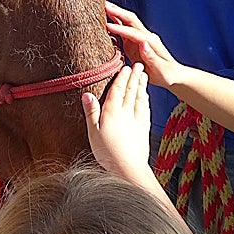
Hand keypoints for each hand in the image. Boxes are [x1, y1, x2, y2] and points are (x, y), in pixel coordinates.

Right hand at [82, 64, 151, 182]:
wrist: (128, 169)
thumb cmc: (107, 153)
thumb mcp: (93, 132)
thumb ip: (91, 112)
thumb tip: (87, 94)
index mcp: (112, 112)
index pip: (118, 90)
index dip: (122, 78)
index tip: (125, 67)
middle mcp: (126, 114)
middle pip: (131, 91)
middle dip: (134, 77)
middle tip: (138, 65)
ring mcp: (137, 121)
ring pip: (140, 99)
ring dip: (141, 86)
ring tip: (144, 76)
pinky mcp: (144, 130)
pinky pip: (145, 110)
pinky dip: (146, 100)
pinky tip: (146, 98)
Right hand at [105, 1, 180, 88]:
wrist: (173, 75)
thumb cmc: (167, 74)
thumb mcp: (161, 69)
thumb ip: (152, 57)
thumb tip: (143, 44)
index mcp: (151, 42)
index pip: (133, 32)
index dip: (120, 28)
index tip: (107, 25)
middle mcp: (145, 36)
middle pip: (130, 20)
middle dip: (118, 12)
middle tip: (104, 5)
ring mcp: (140, 38)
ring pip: (126, 22)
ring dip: (115, 14)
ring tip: (102, 7)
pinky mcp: (134, 43)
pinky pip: (123, 31)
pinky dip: (115, 24)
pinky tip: (105, 21)